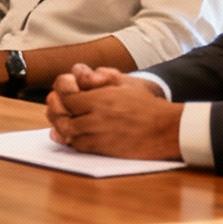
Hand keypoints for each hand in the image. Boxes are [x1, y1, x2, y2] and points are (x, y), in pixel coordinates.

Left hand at [44, 64, 182, 158]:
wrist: (166, 130)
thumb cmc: (146, 104)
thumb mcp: (124, 82)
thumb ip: (99, 76)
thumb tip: (77, 72)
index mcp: (99, 100)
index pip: (66, 95)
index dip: (61, 89)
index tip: (65, 86)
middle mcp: (95, 119)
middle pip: (61, 114)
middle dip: (56, 107)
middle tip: (57, 102)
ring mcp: (98, 136)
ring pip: (67, 131)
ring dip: (60, 123)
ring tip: (63, 116)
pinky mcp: (103, 150)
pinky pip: (78, 145)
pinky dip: (71, 138)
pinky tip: (72, 132)